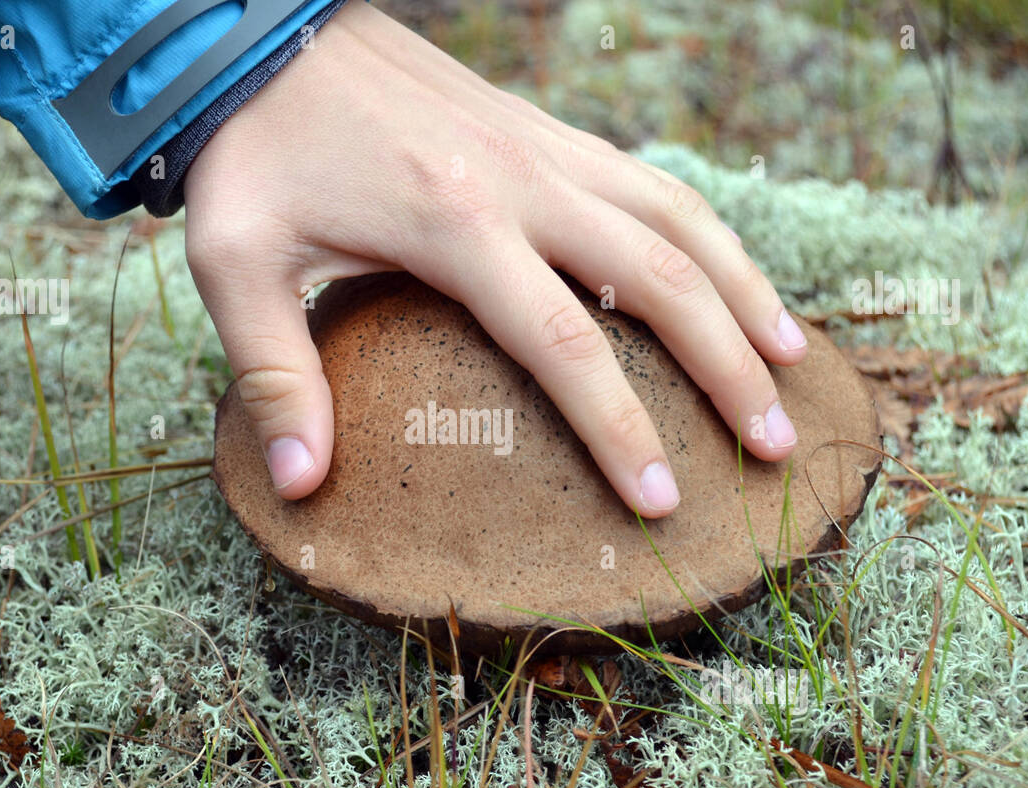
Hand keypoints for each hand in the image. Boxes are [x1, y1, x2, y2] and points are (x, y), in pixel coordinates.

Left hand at [183, 1, 806, 517]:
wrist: (268, 33)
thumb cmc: (253, 152)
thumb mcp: (234, 263)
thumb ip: (274, 375)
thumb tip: (302, 486)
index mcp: (454, 223)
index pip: (565, 345)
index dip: (621, 430)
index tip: (663, 500)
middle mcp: (523, 182)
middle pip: (660, 280)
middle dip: (726, 369)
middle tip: (774, 446)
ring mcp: (546, 148)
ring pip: (680, 218)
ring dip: (746, 291)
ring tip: (793, 363)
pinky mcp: (548, 132)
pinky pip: (653, 183)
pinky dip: (708, 234)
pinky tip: (729, 277)